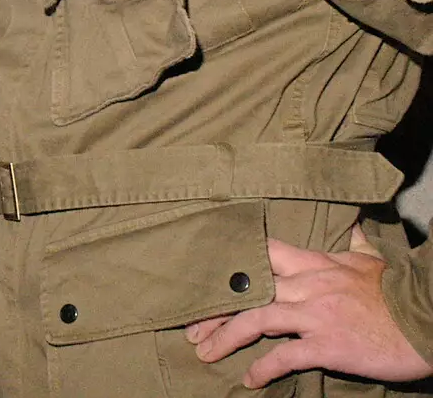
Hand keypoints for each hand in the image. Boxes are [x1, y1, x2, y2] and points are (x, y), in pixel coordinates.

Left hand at [186, 226, 432, 386]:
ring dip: (226, 337)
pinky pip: (286, 356)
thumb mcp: (370, 260)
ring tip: (205, 353)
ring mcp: (317, 315)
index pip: (261, 254)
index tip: (203, 279)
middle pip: (248, 290)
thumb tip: (349, 221)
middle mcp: (309, 285)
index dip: (229, 264)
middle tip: (191, 327)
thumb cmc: (396, 292)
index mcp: (315, 263)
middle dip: (214, 309)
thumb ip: (350, 243)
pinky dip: (263, 368)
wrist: (427, 321)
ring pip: (257, 319)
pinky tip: (250, 379)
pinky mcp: (329, 344)